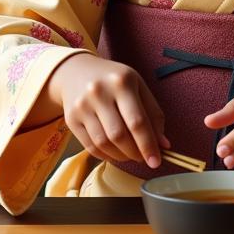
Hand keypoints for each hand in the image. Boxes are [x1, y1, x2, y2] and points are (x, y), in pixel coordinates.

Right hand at [50, 52, 169, 167]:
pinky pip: (90, 146)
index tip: (156, 162)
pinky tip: (115, 153)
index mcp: (122, 81)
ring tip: (130, 155)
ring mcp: (82, 105)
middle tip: (143, 158)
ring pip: (104, 143)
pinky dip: (106, 155)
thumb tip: (163, 145)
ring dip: (121, 156)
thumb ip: (153, 114)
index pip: (137, 121)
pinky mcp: (70, 119)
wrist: (76, 71)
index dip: (148, 145)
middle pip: (119, 135)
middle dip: (135, 153)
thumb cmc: (115, 81)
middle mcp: (99, 92)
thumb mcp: (138, 87)